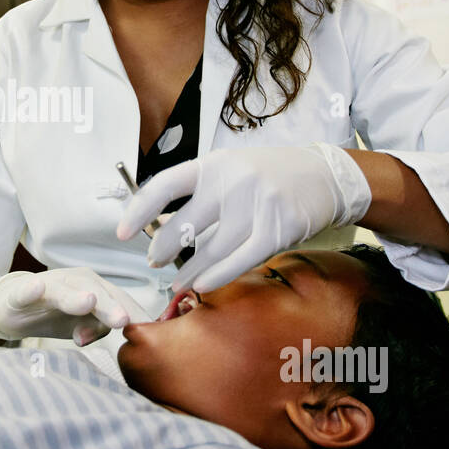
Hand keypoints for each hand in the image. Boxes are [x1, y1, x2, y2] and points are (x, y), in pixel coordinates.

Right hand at [0, 267, 144, 344]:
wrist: (11, 307)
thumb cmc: (55, 315)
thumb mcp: (82, 326)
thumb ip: (98, 330)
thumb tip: (103, 338)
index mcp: (96, 288)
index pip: (120, 301)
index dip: (135, 315)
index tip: (152, 333)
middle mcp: (76, 281)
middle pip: (97, 293)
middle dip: (111, 307)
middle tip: (123, 321)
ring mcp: (48, 285)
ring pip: (65, 290)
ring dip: (76, 296)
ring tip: (88, 301)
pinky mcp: (20, 293)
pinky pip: (26, 291)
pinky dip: (31, 289)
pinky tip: (37, 288)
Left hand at [115, 142, 371, 293]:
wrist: (325, 174)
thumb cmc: (269, 175)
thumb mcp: (230, 170)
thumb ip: (199, 194)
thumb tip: (160, 226)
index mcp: (214, 164)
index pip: (165, 185)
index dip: (139, 210)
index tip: (122, 233)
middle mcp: (232, 182)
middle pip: (185, 225)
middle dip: (164, 249)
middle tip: (155, 262)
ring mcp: (256, 205)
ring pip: (210, 250)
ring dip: (189, 272)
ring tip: (178, 282)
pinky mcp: (276, 229)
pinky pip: (238, 261)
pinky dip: (216, 276)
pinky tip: (203, 285)